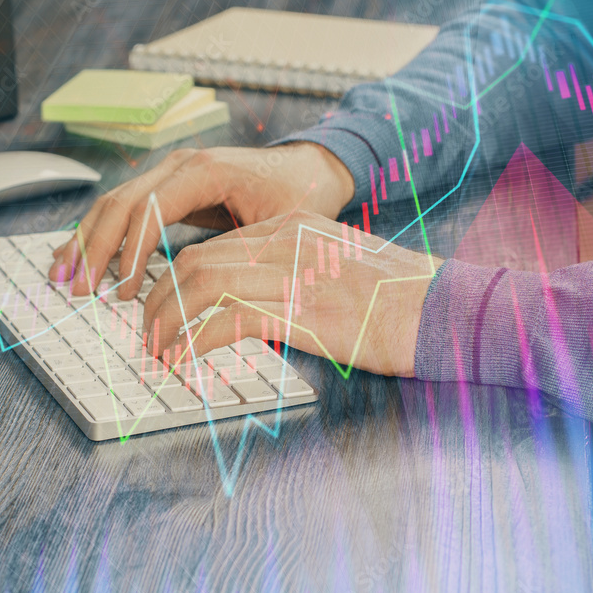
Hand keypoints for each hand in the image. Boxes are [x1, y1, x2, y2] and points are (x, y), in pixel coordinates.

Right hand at [49, 143, 354, 298]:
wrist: (309, 169)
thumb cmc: (300, 196)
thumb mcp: (279, 226)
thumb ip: (239, 253)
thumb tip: (205, 292)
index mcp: (204, 169)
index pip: (149, 209)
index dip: (130, 252)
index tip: (121, 291)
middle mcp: (179, 165)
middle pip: (120, 203)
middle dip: (94, 247)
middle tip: (75, 288)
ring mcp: (169, 172)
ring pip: (113, 203)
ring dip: (86, 240)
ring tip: (62, 274)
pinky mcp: (167, 187)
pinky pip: (124, 208)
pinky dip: (99, 233)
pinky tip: (79, 255)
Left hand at [141, 212, 442, 377]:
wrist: (448, 309)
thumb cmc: (400, 298)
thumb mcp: (338, 269)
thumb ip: (294, 274)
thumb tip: (253, 302)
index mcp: (292, 229)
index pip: (212, 247)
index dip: (174, 280)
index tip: (160, 309)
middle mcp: (285, 243)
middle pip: (194, 261)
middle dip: (157, 300)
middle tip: (145, 332)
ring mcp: (292, 274)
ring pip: (199, 285)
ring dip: (166, 322)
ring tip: (155, 351)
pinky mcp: (302, 311)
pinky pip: (226, 321)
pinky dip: (194, 343)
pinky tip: (184, 362)